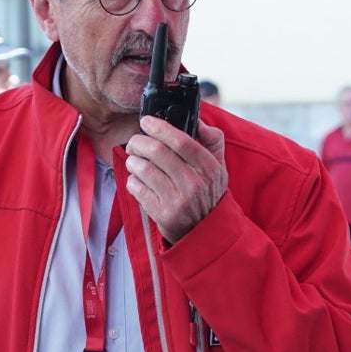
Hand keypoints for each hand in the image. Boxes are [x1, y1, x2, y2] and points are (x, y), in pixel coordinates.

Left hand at [124, 116, 226, 243]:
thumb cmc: (208, 193)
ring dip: (133, 161)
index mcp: (209, 168)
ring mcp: (177, 200)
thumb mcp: (219, 167)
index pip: (181, 140)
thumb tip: (198, 120)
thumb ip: (212, 140)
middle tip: (134, 142)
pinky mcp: (162, 214)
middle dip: (139, 142)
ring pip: (143, 169)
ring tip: (135, 161)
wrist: (205, 231)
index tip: (146, 121)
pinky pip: (137, 188)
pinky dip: (132, 180)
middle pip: (157, 152)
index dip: (159, 127)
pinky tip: (138, 180)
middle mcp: (194, 184)